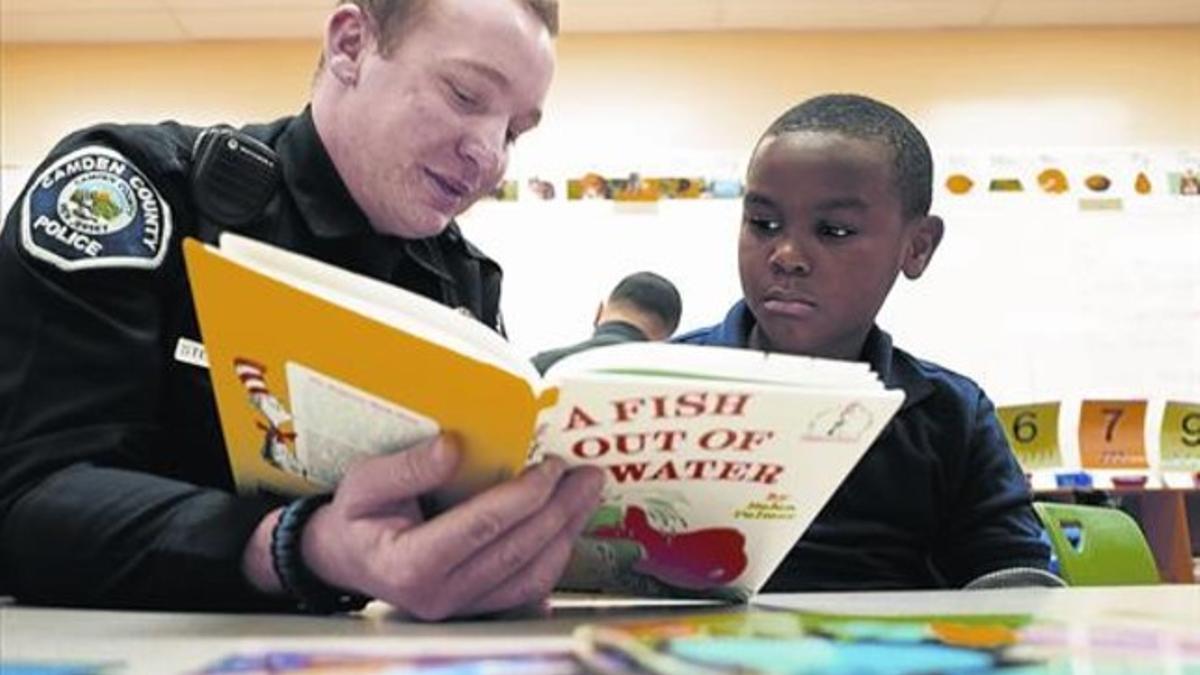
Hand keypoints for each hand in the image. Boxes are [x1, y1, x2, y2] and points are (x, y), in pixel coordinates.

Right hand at [247, 435, 603, 619]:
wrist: (344, 559)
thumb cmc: (355, 517)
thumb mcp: (363, 483)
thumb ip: (407, 467)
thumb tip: (452, 447)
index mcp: (411, 564)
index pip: (480, 528)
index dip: (522, 497)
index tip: (551, 467)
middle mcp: (440, 595)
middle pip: (516, 552)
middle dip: (560, 510)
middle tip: (587, 475)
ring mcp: (461, 608)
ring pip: (531, 575)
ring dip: (567, 532)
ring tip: (586, 494)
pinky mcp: (477, 609)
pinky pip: (528, 589)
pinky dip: (555, 556)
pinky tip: (569, 525)